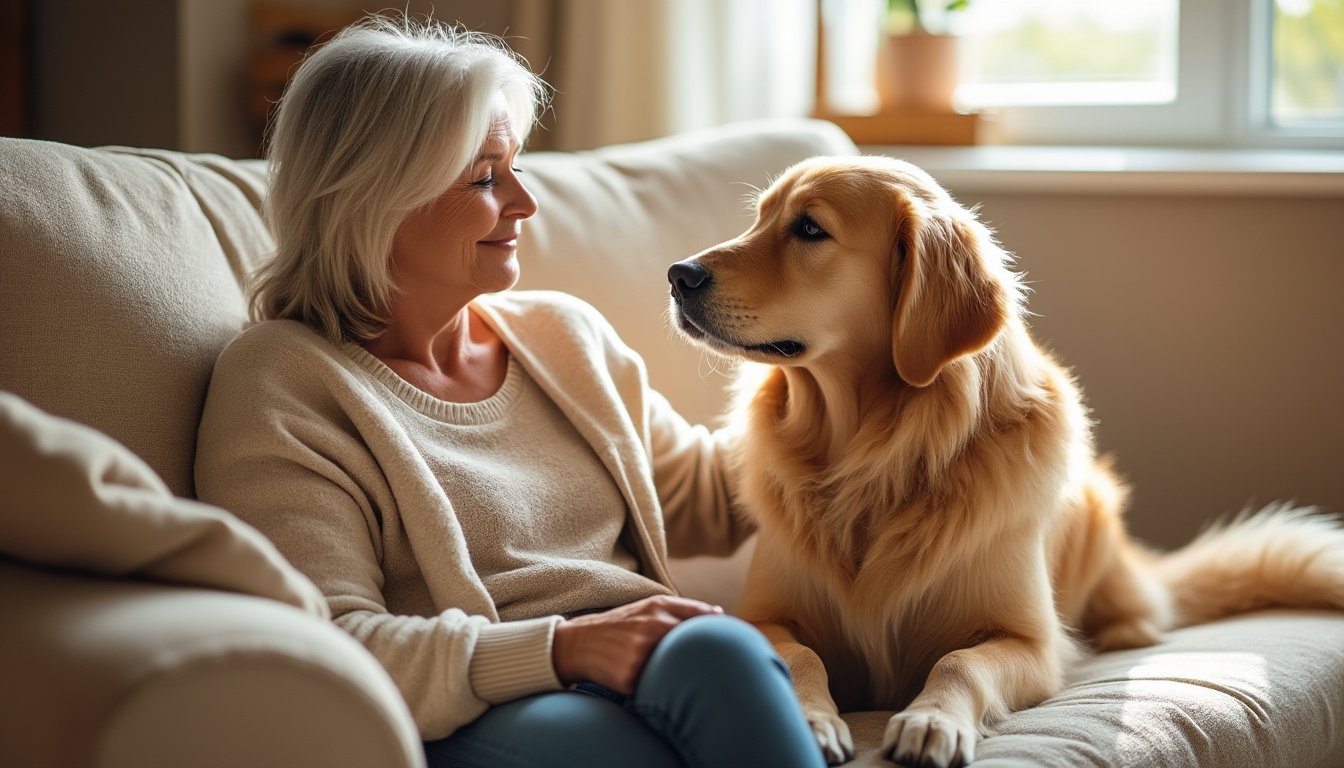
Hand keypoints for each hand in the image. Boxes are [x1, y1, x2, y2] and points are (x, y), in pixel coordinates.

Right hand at [552, 595, 722, 693]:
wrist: (577, 644)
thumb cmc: (619, 626)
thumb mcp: (647, 607)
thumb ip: (683, 608)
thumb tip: (720, 614)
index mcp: (659, 607)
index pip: (702, 618)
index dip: (720, 631)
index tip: (732, 641)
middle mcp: (652, 627)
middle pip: (695, 645)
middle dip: (707, 656)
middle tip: (719, 665)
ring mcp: (641, 652)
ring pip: (679, 668)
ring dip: (687, 675)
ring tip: (691, 679)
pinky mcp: (631, 677)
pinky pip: (658, 687)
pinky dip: (664, 689)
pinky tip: (664, 690)